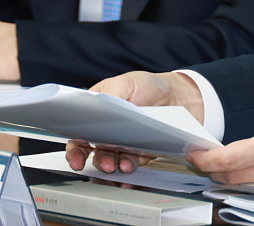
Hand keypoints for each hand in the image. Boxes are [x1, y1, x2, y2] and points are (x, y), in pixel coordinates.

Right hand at [65, 72, 204, 173]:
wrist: (178, 96)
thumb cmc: (148, 86)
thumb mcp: (126, 83)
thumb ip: (110, 95)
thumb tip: (96, 108)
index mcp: (97, 113)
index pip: (78, 134)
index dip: (75, 149)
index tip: (76, 158)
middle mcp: (106, 131)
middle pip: (92, 152)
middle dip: (96, 161)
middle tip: (105, 164)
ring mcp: (122, 143)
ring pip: (110, 161)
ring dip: (111, 166)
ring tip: (118, 166)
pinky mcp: (138, 153)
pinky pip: (129, 165)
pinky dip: (128, 169)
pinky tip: (129, 168)